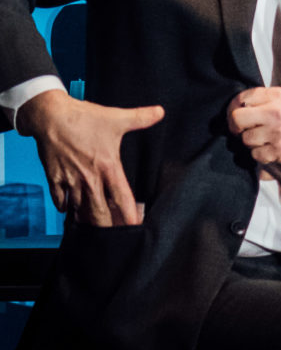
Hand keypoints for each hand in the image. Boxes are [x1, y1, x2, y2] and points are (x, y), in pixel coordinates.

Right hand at [16, 90, 161, 226]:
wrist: (51, 117)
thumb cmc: (84, 118)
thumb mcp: (116, 118)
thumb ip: (140, 118)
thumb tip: (161, 112)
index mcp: (108, 166)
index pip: (122, 197)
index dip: (129, 214)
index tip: (134, 227)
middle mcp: (90, 178)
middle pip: (98, 211)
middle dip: (106, 226)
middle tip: (112, 237)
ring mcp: (70, 180)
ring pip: (79, 209)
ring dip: (86, 219)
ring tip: (93, 230)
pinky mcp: (54, 178)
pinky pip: (59, 201)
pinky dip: (66, 208)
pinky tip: (70, 212)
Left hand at [228, 87, 280, 181]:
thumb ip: (264, 100)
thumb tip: (235, 107)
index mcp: (278, 96)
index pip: (243, 98)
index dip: (234, 107)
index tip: (236, 114)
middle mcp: (277, 112)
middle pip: (237, 118)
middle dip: (235, 126)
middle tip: (241, 130)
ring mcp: (278, 132)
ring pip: (245, 139)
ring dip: (252, 142)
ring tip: (266, 139)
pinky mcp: (279, 151)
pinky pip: (256, 154)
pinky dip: (261, 154)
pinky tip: (273, 149)